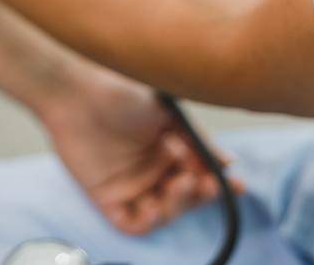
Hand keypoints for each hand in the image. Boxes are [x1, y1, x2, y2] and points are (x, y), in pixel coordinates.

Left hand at [41, 68, 244, 236]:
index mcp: (168, 147)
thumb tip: (227, 161)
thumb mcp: (168, 113)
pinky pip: (132, 222)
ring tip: (182, 180)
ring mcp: (130, 184)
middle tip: (208, 183)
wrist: (78, 90)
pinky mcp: (106, 196)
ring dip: (179, 203)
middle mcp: (151, 169)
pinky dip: (149, 221)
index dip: (218, 183)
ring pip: (165, 211)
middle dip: (202, 194)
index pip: (199, 173)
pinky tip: (156, 205)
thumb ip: (197, 139)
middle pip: (186, 196)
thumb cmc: (120, 91)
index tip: (235, 184)